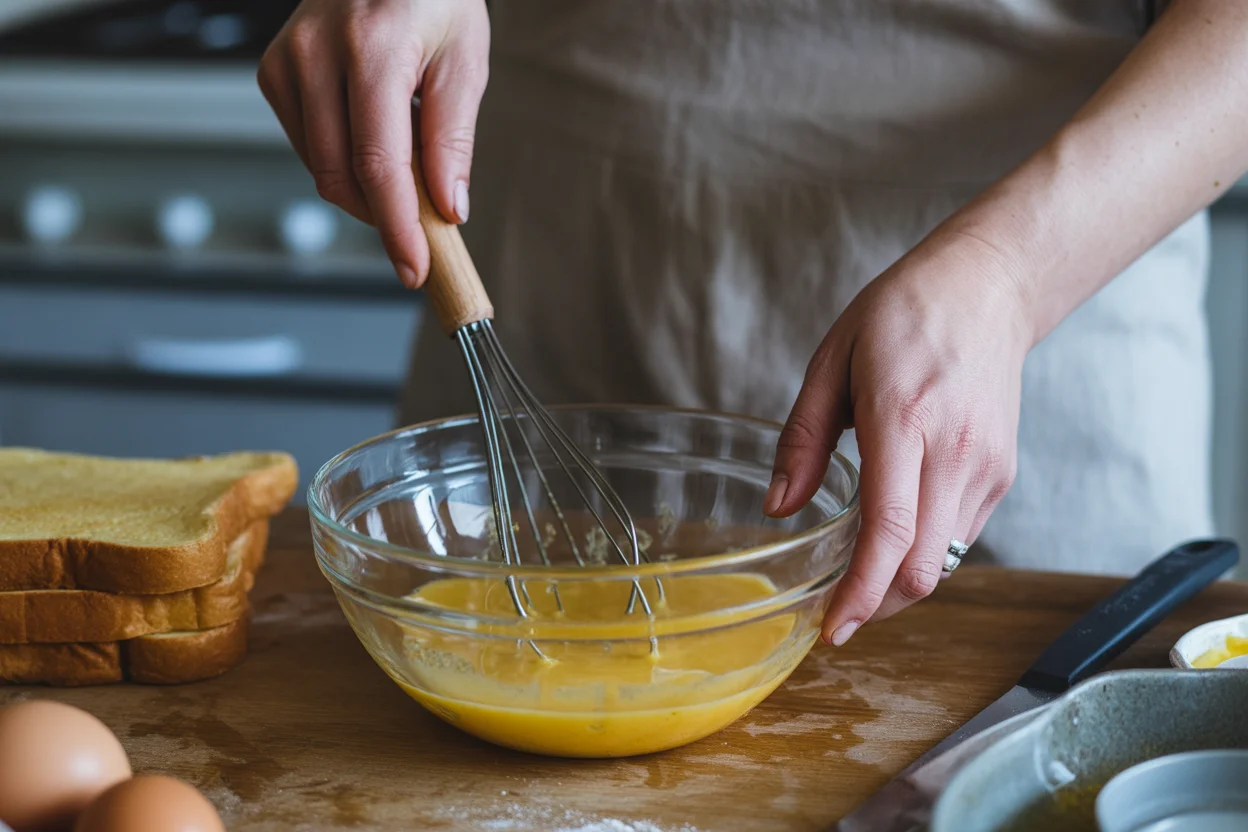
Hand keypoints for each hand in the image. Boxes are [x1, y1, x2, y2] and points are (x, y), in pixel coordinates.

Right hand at [257, 0, 489, 287]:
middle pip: (341, 175)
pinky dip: (344, 162)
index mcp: (373, 47)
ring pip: (321, 168)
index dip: (397, 226)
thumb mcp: (464, 59)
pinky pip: (309, 147)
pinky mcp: (273, 72)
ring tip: (407, 155)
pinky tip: (373, 133)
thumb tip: (447, 209)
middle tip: (425, 231)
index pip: (378, 163)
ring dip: (366, 190)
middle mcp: (316, 52)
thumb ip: (452, 138)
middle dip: (384, 217)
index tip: (415, 268)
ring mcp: (286, 61)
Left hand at [766, 233, 1031, 644]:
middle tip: (833, 610)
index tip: (831, 627)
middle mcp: (954, 451)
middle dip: (875, 605)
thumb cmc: (903, 314)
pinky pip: (961, 538)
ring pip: (944, 563)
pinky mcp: (1001, 474)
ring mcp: (987, 467)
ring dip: (898, 583)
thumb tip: (779, 508)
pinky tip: (895, 535)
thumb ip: (802, 439)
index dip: (859, 592)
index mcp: (904, 418)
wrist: (989, 288)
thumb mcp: (832, 359)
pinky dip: (924, 554)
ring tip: (858, 573)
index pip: (889, 530)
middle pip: (921, 568)